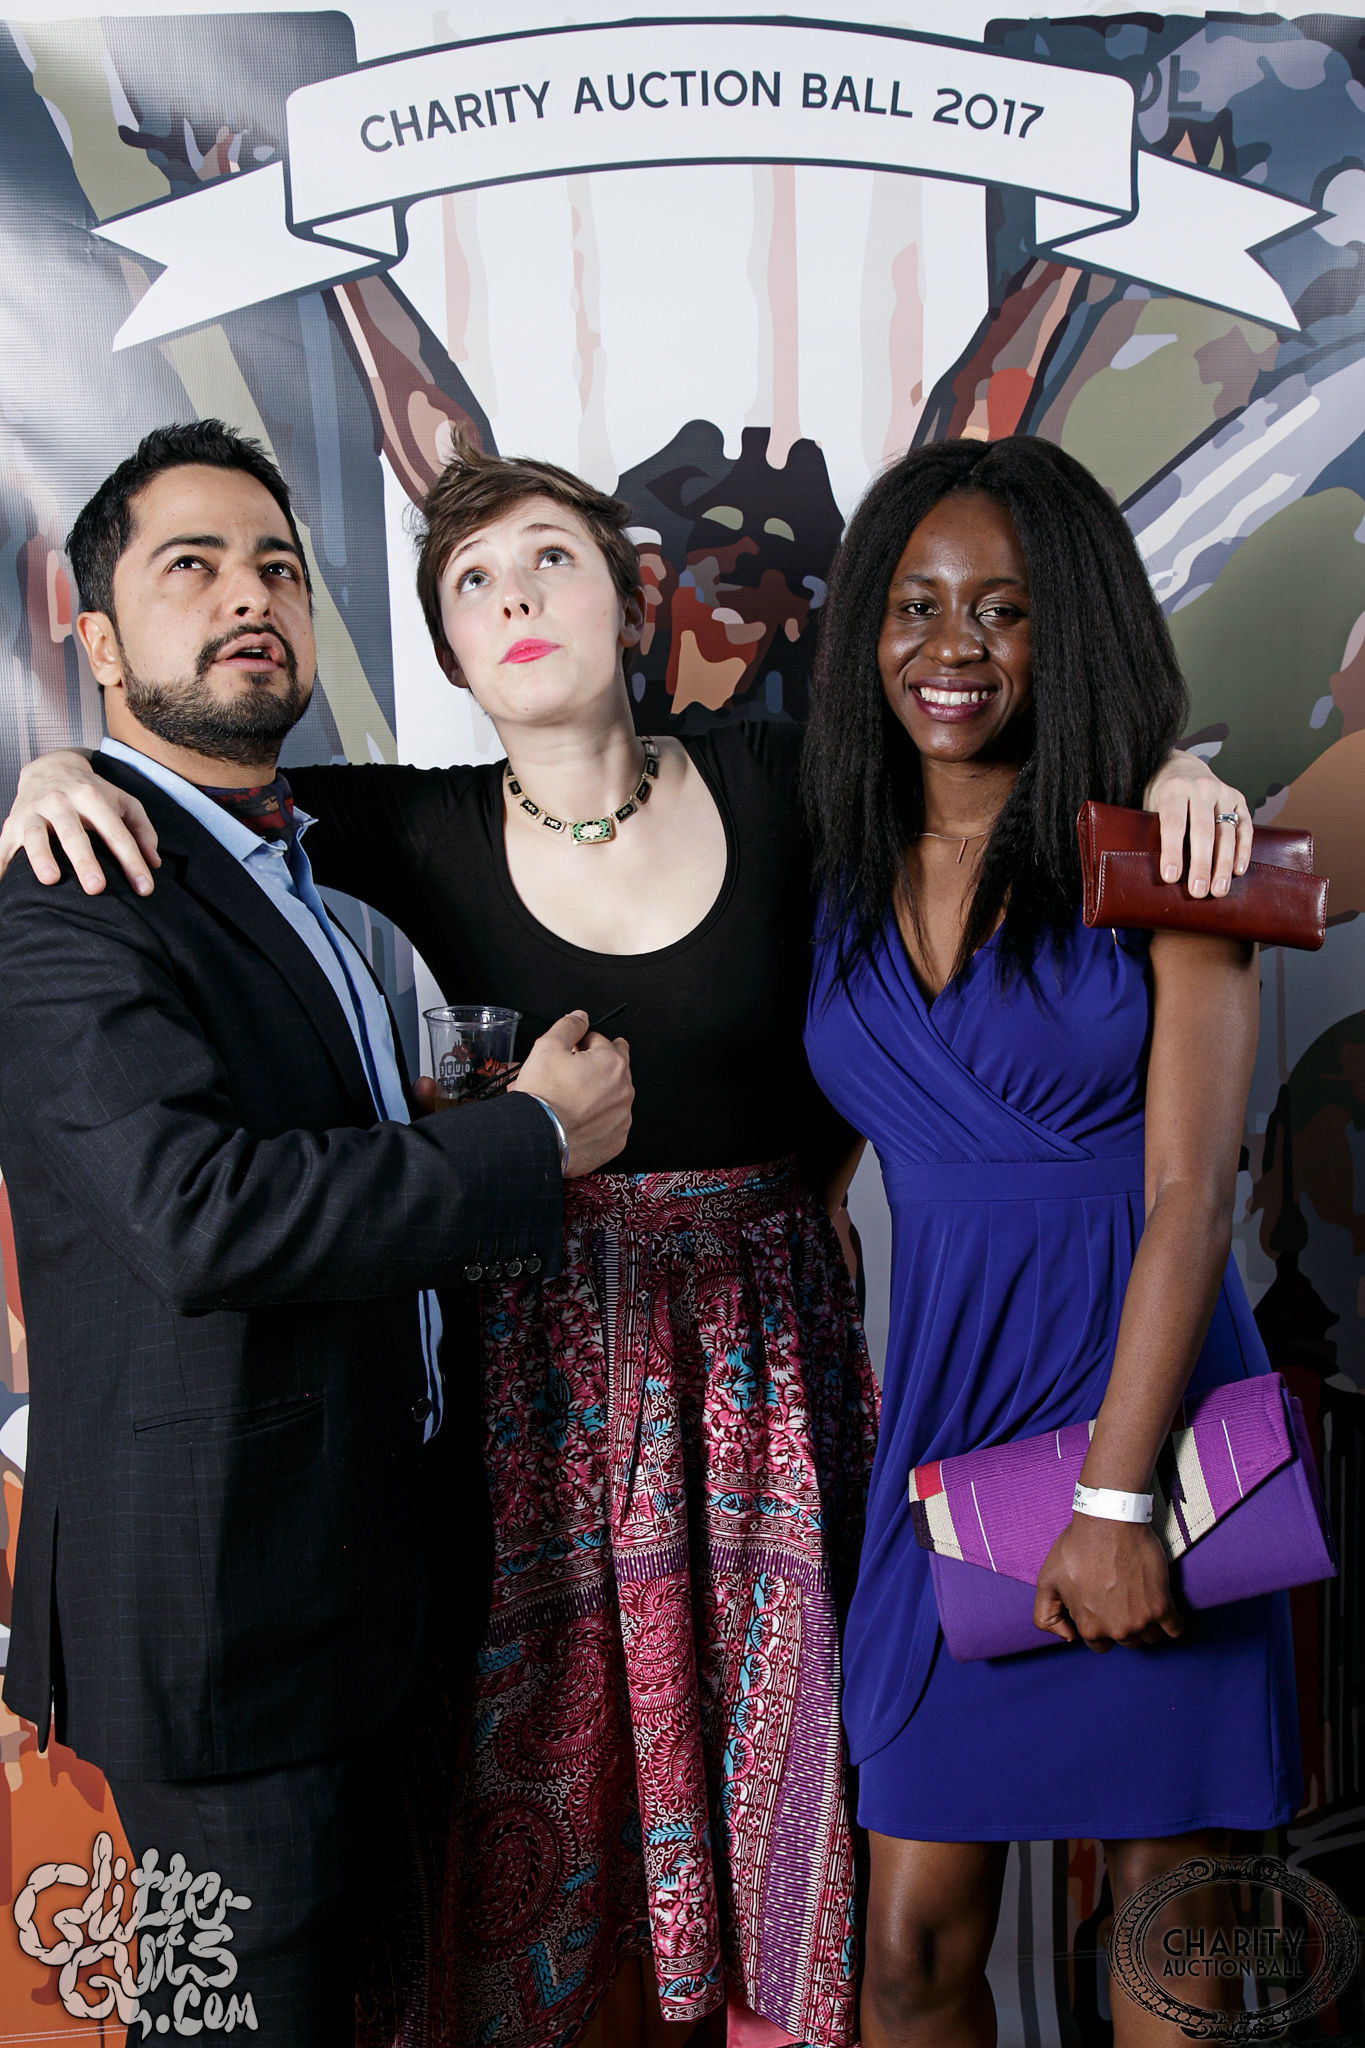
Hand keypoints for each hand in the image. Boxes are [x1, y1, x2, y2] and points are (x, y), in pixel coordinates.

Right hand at [0, 750, 159, 895]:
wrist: (50, 768)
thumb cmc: (93, 793)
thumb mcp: (123, 802)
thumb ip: (142, 830)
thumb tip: (154, 863)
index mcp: (91, 796)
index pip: (116, 833)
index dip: (132, 861)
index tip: (144, 889)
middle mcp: (60, 801)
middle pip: (73, 833)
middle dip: (85, 860)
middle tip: (97, 888)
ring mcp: (33, 811)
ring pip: (35, 834)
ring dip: (41, 856)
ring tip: (51, 880)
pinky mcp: (12, 823)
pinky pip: (4, 845)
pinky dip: (2, 863)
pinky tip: (5, 883)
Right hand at [511, 1010, 632, 1176]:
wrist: (537, 1138)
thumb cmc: (543, 1097)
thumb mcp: (547, 1047)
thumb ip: (568, 1026)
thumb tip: (580, 1017)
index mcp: (612, 1063)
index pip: (599, 1040)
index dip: (579, 1044)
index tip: (567, 1055)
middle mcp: (624, 1090)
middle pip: (611, 1067)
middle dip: (593, 1066)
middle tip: (570, 1075)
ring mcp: (622, 1118)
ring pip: (611, 1097)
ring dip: (595, 1094)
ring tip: (568, 1099)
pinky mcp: (615, 1140)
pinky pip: (608, 1123)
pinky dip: (596, 1120)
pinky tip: (576, 1119)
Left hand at [1033, 1515, 1182, 1651]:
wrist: (1109, 1521)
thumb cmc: (1078, 1547)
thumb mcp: (1047, 1581)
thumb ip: (1046, 1616)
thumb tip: (1068, 1638)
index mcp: (1089, 1628)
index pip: (1098, 1644)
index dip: (1099, 1625)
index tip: (1102, 1606)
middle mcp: (1116, 1630)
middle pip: (1125, 1641)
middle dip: (1121, 1624)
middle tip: (1119, 1598)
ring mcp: (1142, 1621)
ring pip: (1149, 1637)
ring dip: (1146, 1624)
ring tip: (1138, 1598)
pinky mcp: (1163, 1606)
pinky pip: (1176, 1630)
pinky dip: (1172, 1624)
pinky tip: (1164, 1610)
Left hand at [1142, 751, 1251, 899]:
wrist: (1182, 767)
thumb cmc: (1162, 796)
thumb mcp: (1150, 806)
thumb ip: (1154, 830)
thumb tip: (1159, 873)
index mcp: (1173, 789)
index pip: (1174, 824)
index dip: (1172, 852)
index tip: (1171, 878)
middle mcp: (1201, 788)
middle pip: (1203, 831)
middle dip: (1201, 864)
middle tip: (1198, 892)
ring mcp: (1222, 792)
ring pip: (1226, 832)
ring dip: (1223, 864)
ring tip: (1218, 890)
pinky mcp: (1238, 798)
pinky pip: (1244, 827)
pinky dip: (1243, 850)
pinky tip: (1238, 871)